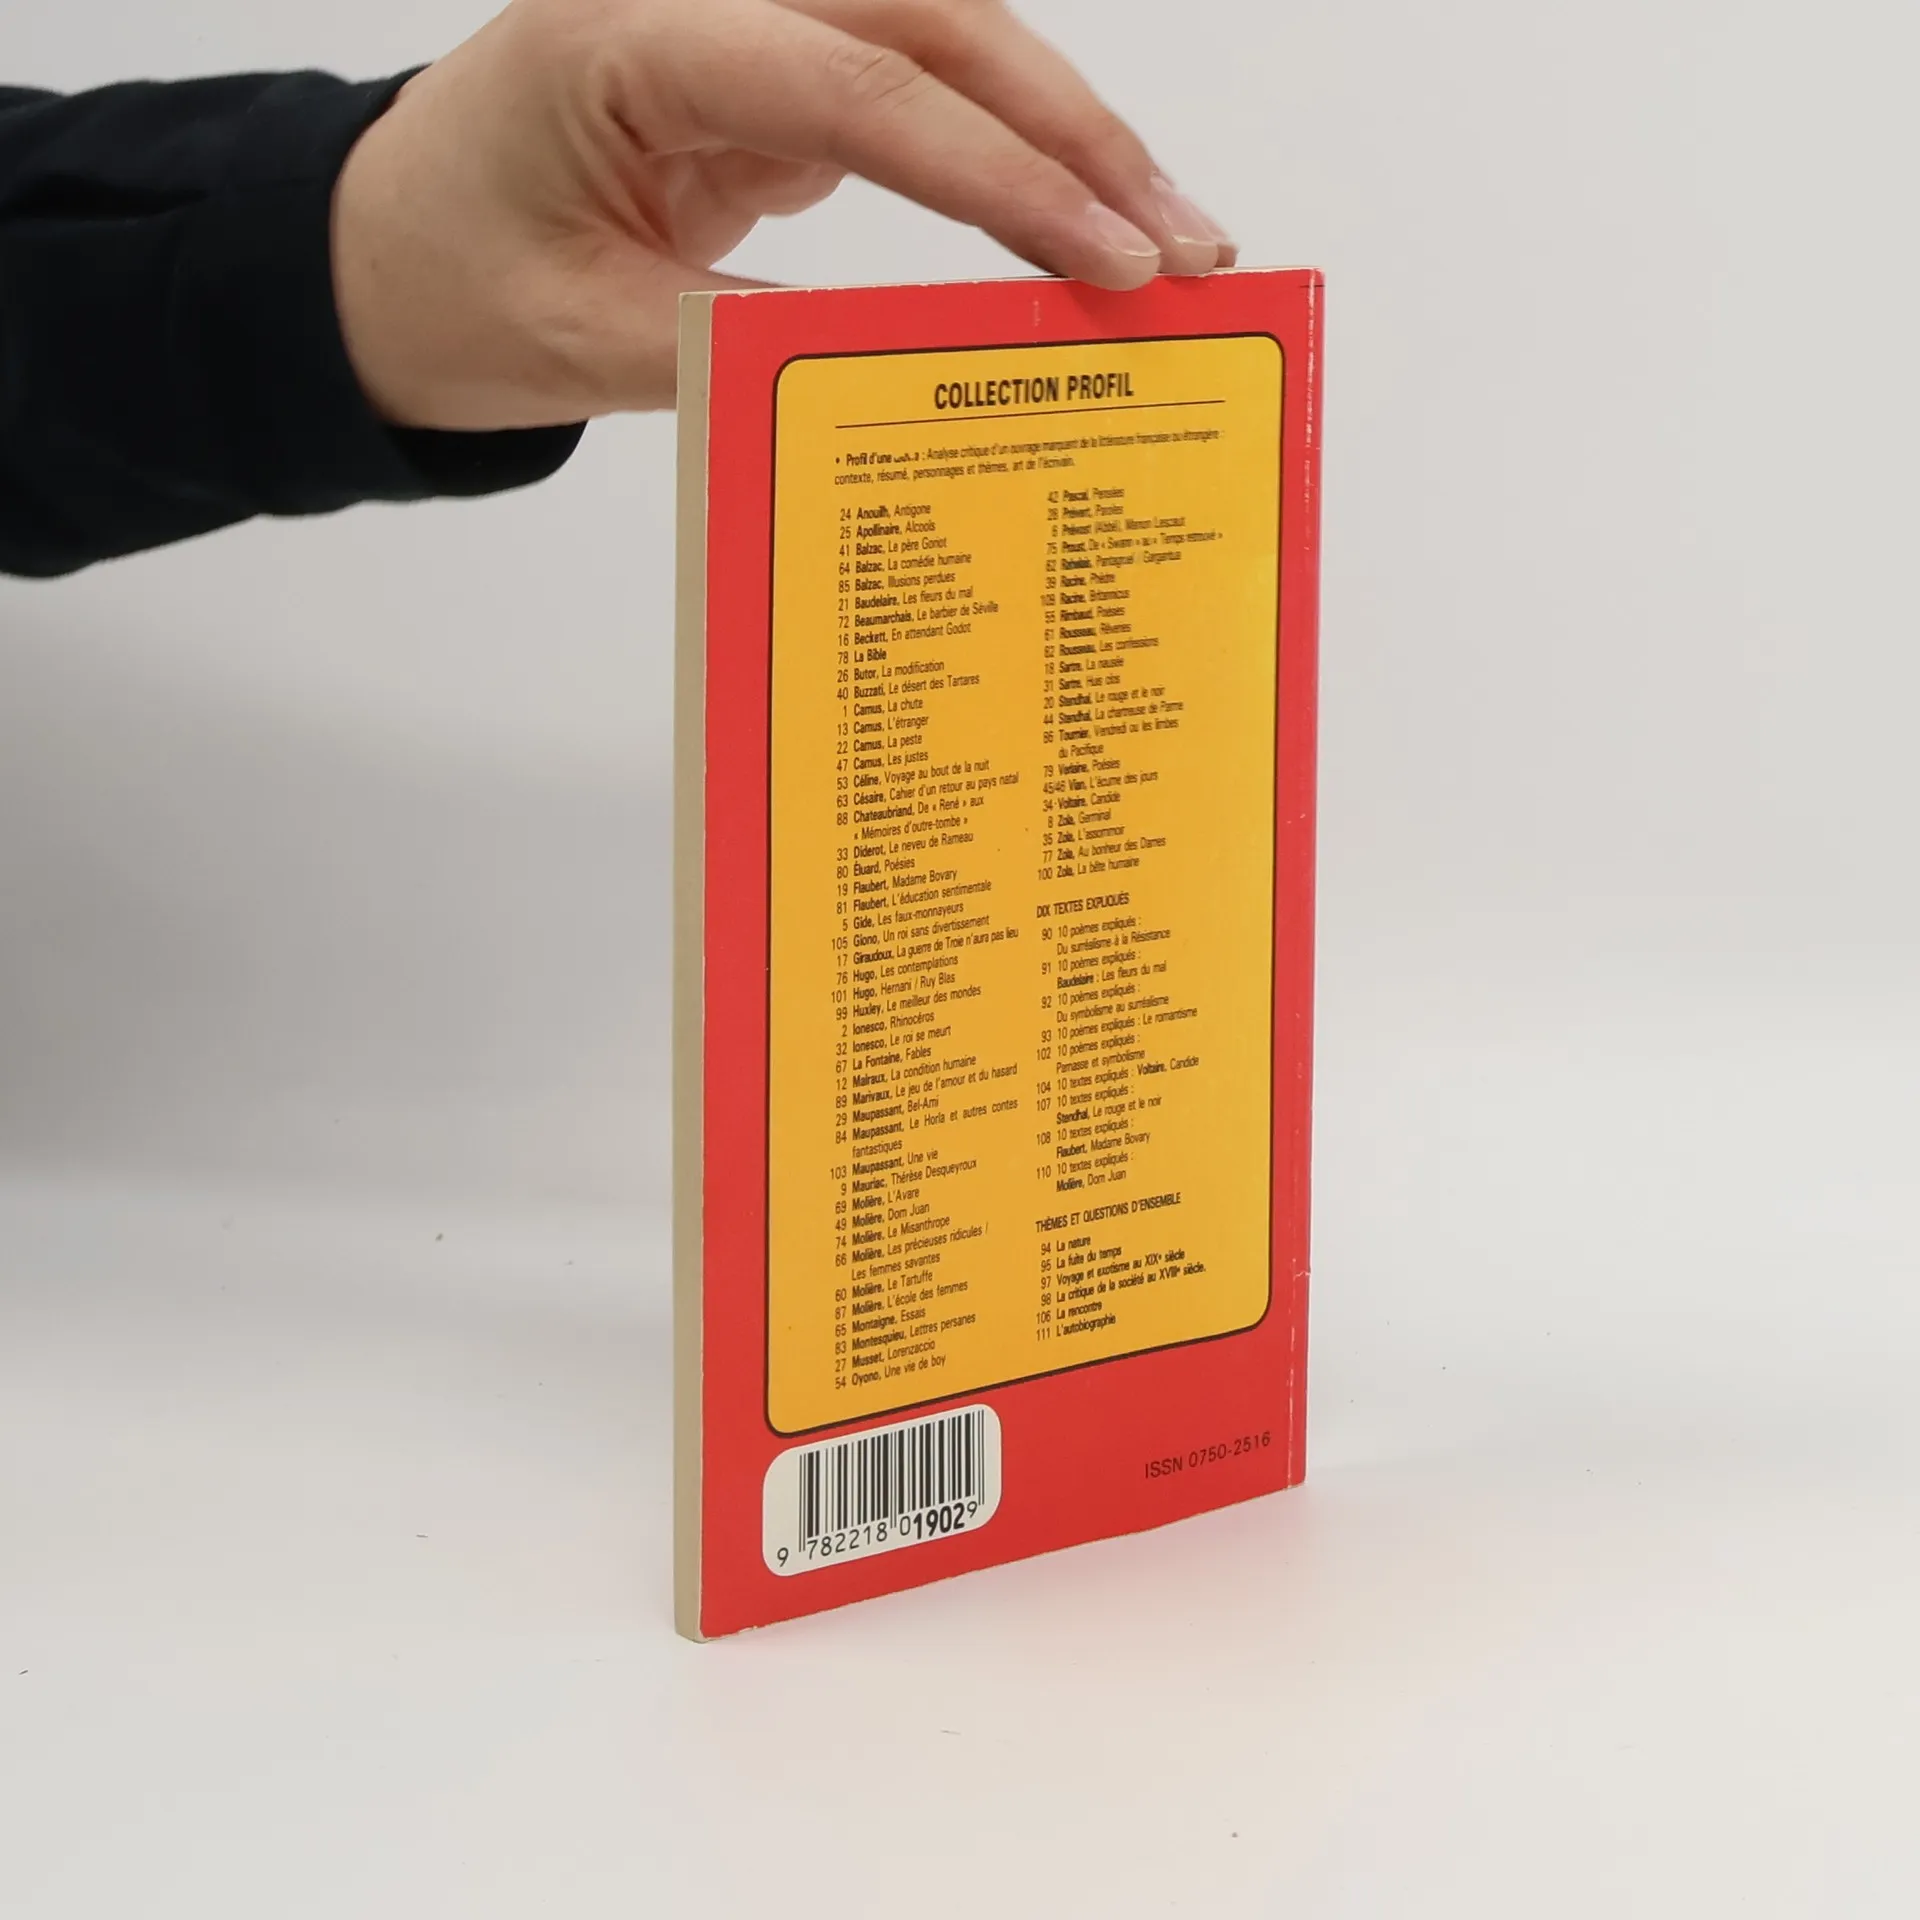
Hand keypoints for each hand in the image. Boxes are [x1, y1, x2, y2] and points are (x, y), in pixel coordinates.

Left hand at [331, 0, 1235, 429]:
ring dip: (1062, 135)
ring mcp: (744, 25)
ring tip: (1163, 236)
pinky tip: (1073, 226)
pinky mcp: (771, 75)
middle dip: (1072, 133)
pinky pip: (917, 95)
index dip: (996, 172)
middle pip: (933, 23)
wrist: (383, 257)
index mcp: (627, 35)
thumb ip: (754, 342)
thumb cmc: (450, 285)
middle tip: (1183, 241)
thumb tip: (931, 362)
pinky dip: (1006, 159)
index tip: (1102, 257)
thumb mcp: (591, 342)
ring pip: (944, 41)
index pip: (855, 83)